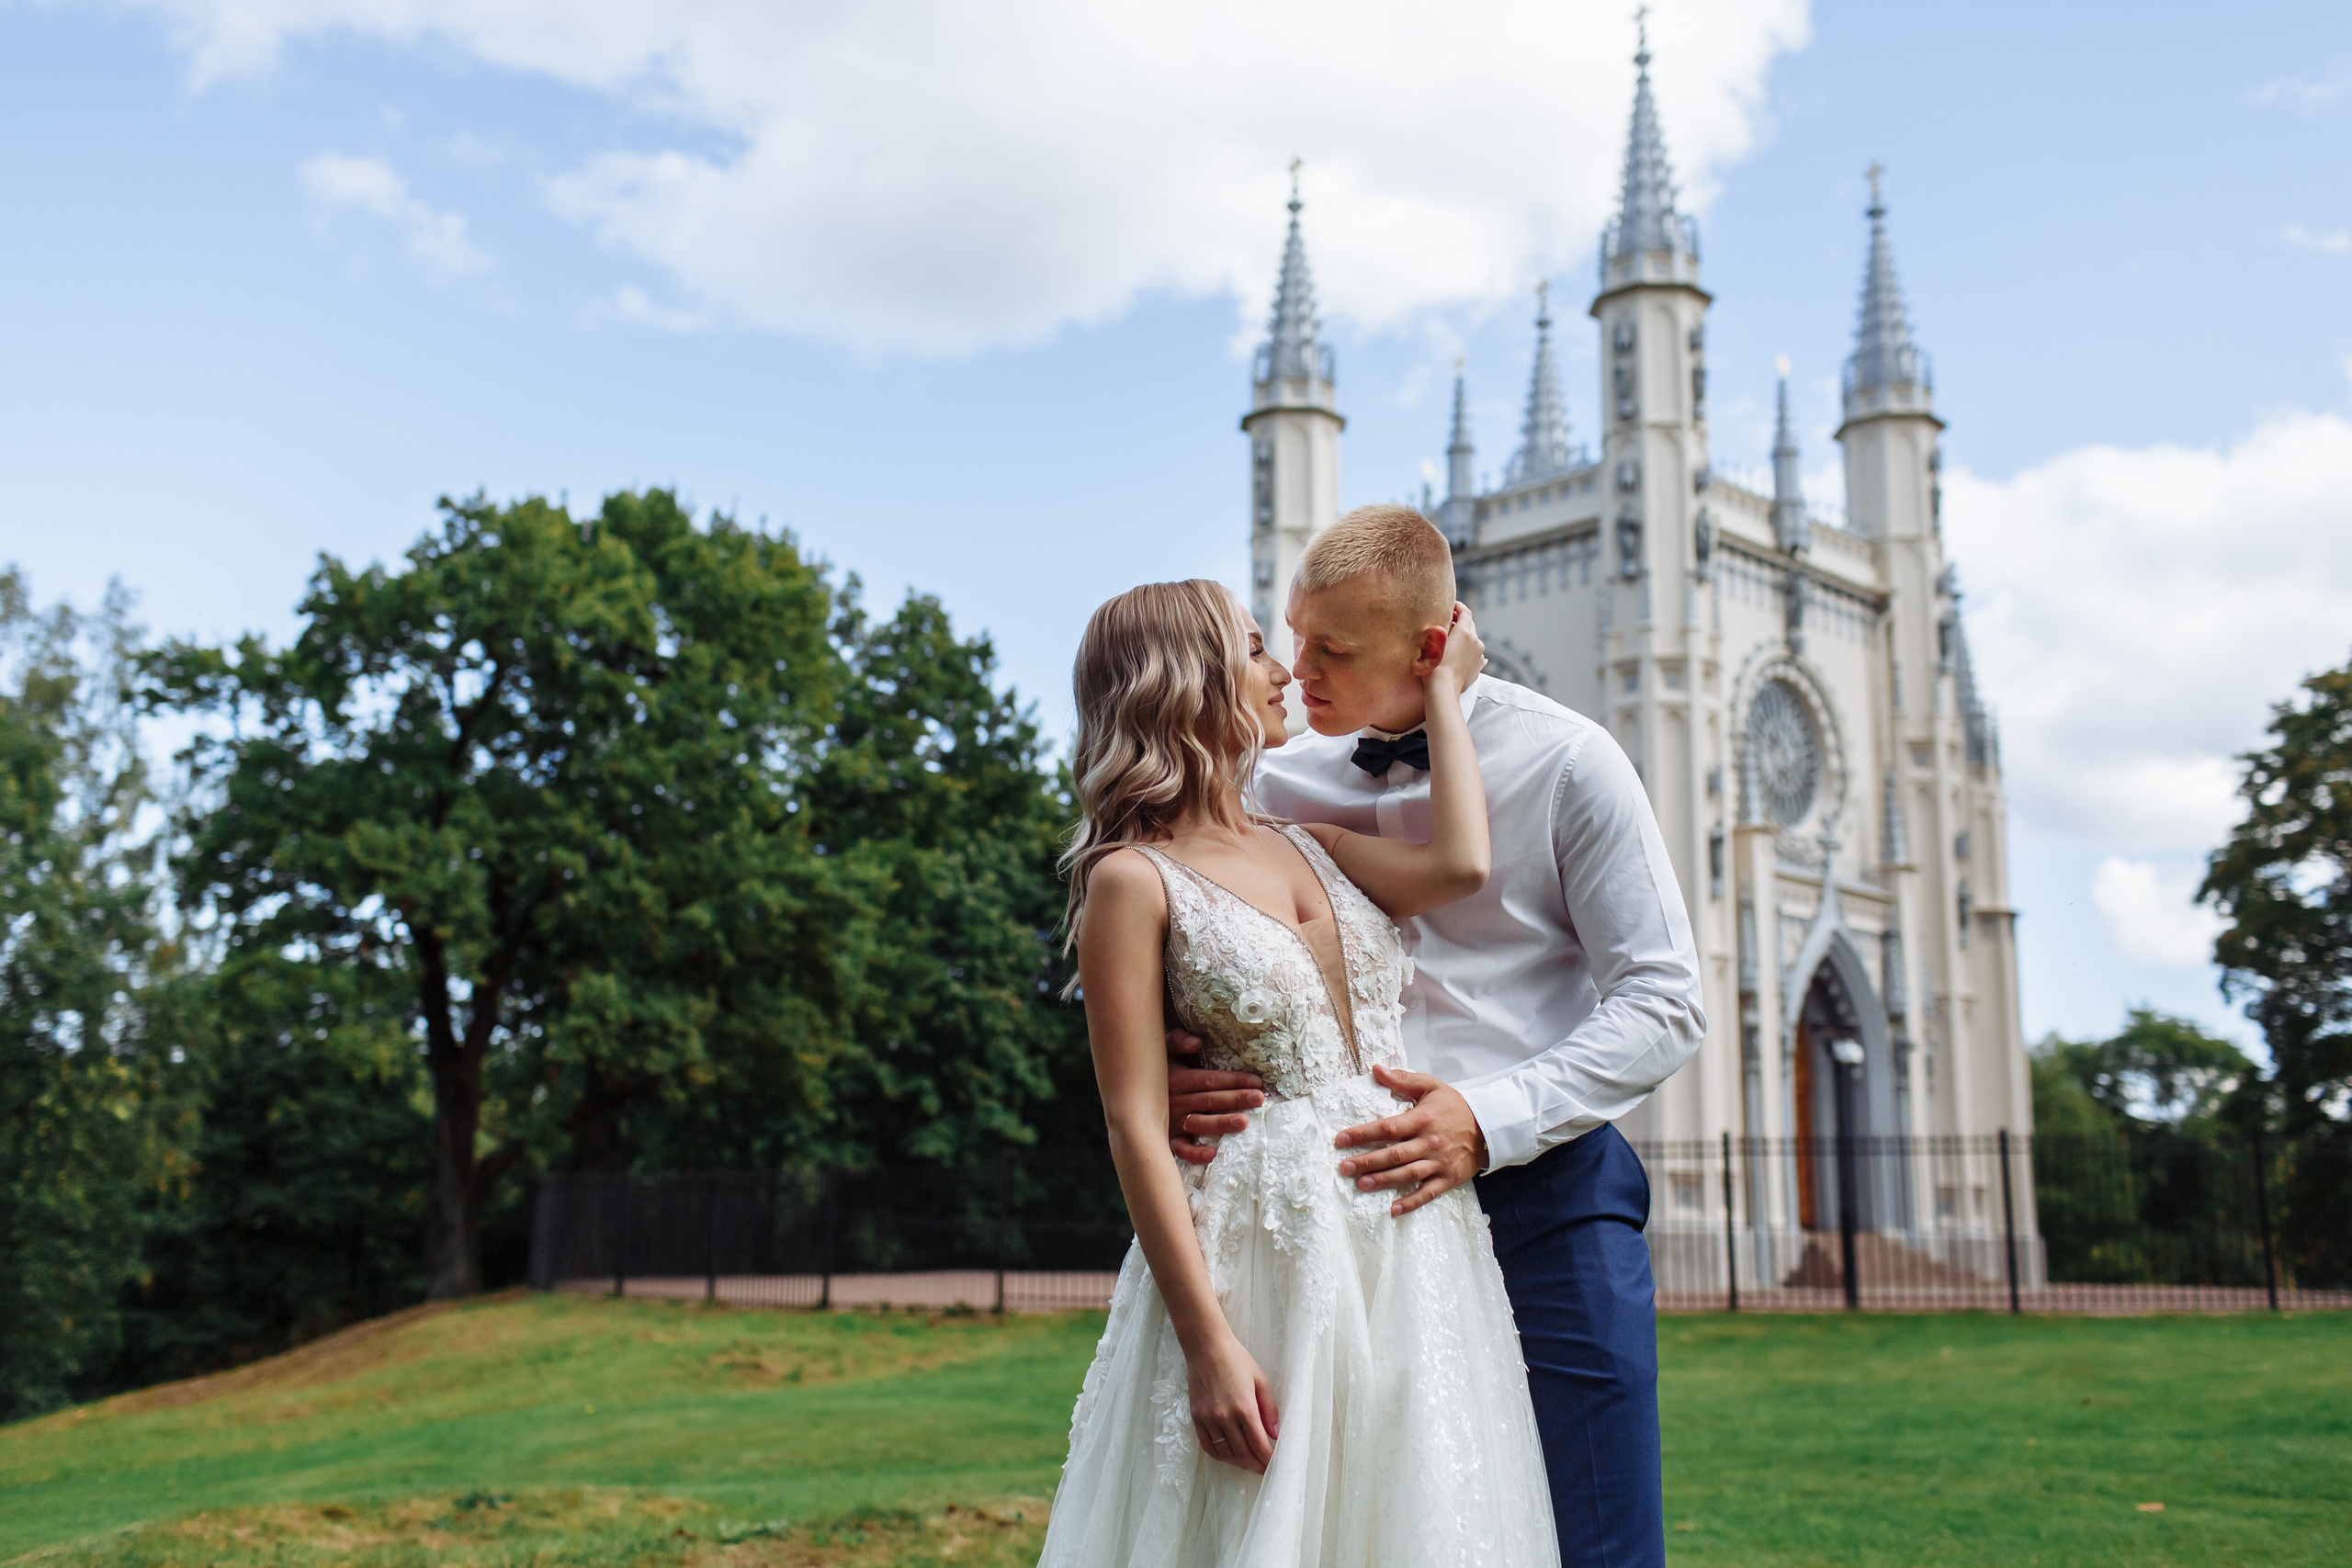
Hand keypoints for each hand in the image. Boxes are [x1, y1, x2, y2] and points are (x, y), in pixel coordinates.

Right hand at [1166, 1028, 1262, 1167]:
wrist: (1127, 1095)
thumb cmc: (1154, 1069)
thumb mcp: (1161, 1049)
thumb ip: (1177, 1040)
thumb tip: (1196, 1042)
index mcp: (1176, 1079)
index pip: (1209, 1080)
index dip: (1233, 1080)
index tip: (1256, 1081)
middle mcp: (1174, 1101)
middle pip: (1209, 1100)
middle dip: (1236, 1099)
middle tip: (1259, 1099)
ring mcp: (1170, 1122)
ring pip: (1199, 1123)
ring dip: (1221, 1123)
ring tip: (1243, 1122)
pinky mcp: (1166, 1139)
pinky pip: (1180, 1149)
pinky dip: (1194, 1153)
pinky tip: (1212, 1153)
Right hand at [1188, 1332, 1279, 1472]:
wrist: (1206, 1347)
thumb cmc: (1237, 1360)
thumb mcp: (1260, 1380)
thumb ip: (1270, 1409)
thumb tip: (1275, 1434)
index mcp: (1244, 1407)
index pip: (1258, 1444)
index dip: (1267, 1459)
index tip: (1274, 1465)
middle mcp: (1225, 1417)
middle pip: (1242, 1453)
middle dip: (1255, 1464)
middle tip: (1263, 1469)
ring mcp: (1208, 1418)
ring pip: (1225, 1452)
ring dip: (1238, 1462)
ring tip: (1248, 1463)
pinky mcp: (1196, 1417)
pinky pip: (1207, 1445)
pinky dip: (1219, 1455)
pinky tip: (1228, 1455)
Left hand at [1333, 1064, 1488, 1216]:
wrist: (1489, 1127)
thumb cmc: (1455, 1106)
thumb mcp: (1431, 1086)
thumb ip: (1403, 1079)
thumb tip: (1376, 1069)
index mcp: (1422, 1119)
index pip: (1387, 1128)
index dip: (1362, 1134)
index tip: (1341, 1140)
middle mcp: (1429, 1143)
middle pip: (1393, 1154)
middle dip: (1367, 1161)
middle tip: (1344, 1167)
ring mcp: (1438, 1163)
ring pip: (1407, 1174)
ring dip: (1383, 1181)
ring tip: (1362, 1185)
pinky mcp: (1447, 1179)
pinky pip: (1427, 1194)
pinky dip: (1411, 1203)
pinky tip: (1393, 1209)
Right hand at [1429, 602, 1486, 690]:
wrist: (1442, 688)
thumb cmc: (1433, 665)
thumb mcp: (1434, 641)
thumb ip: (1442, 628)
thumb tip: (1448, 623)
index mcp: (1465, 632)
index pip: (1465, 612)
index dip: (1459, 606)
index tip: (1452, 605)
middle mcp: (1476, 641)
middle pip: (1470, 624)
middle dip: (1460, 621)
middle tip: (1448, 620)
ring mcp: (1479, 654)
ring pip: (1472, 639)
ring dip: (1463, 636)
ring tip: (1450, 639)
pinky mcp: (1478, 665)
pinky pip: (1474, 652)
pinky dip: (1466, 649)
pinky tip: (1457, 653)